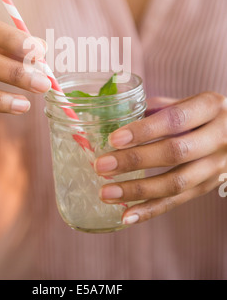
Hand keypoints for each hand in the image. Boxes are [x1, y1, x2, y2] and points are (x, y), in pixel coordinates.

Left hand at [94, 92, 226, 224]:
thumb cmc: (207, 113)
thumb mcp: (191, 101)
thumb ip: (159, 107)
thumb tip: (119, 116)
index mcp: (210, 107)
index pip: (174, 120)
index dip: (144, 130)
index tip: (114, 139)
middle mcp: (218, 137)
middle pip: (175, 152)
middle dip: (134, 160)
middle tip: (102, 166)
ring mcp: (217, 165)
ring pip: (177, 182)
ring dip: (138, 190)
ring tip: (106, 192)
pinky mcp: (210, 186)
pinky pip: (179, 201)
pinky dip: (151, 210)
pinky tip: (126, 215)